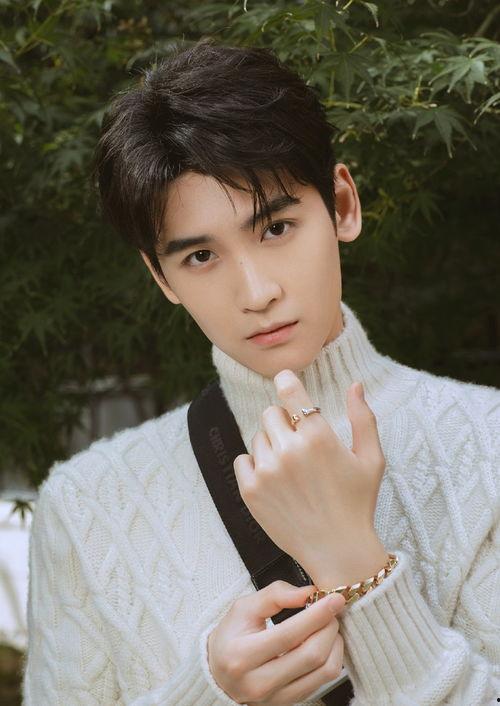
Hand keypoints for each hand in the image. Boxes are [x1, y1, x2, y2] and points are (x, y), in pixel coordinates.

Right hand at [207, 580, 345, 705]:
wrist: (218, 674)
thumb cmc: (232, 637)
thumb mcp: (244, 608)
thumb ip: (275, 595)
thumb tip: (308, 592)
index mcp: (242, 655)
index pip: (289, 634)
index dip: (317, 615)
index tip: (334, 599)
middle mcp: (258, 683)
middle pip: (311, 655)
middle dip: (328, 627)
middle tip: (331, 609)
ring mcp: (275, 699)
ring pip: (323, 672)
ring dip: (334, 644)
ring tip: (328, 625)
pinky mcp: (288, 704)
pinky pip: (322, 683)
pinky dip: (331, 658)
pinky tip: (325, 643)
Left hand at [233, 371, 387, 585]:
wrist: (338, 551)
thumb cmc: (358, 503)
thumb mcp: (371, 459)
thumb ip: (363, 418)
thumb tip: (355, 385)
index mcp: (318, 437)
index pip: (290, 391)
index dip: (286, 382)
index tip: (285, 380)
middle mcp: (289, 450)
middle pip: (271, 413)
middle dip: (284, 422)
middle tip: (299, 443)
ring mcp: (267, 471)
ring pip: (258, 438)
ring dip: (271, 446)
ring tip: (291, 469)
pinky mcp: (250, 491)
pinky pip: (242, 460)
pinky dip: (254, 465)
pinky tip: (275, 480)